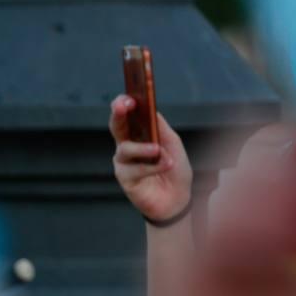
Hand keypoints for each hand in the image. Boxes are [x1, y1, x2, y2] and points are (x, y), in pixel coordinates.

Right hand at [109, 95, 192, 222]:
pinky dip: (152, 167)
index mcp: (136, 135)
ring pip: (125, 149)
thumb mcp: (173, 144)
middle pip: (117, 127)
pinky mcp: (125, 180)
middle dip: (118, 114)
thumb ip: (160, 128)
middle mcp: (126, 147)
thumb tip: (151, 110)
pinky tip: (165, 165)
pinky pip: (135, 170)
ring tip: (158, 151)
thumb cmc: (174, 170)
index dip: (124, 104)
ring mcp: (123, 164)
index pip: (125, 116)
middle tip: (123, 105)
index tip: (127, 96)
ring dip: (143, 149)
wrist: (178, 199)